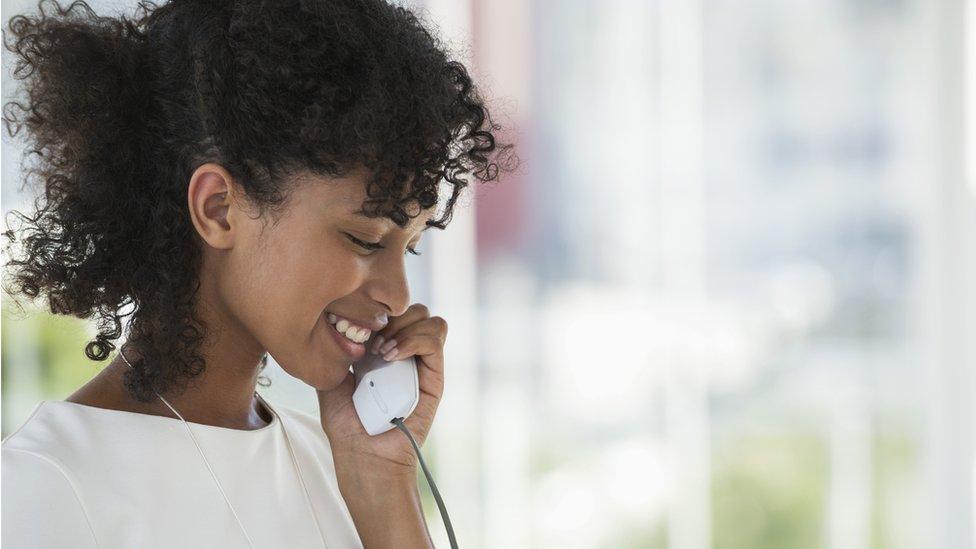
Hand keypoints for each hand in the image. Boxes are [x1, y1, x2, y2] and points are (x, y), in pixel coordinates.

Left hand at [316, 303, 446, 474]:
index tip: (352, 328)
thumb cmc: (348, 428)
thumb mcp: (330, 384)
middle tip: (370, 340)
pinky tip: (391, 357)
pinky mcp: (434, 378)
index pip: (391, 311)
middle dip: (391, 315)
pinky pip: (435, 340)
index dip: (374, 310)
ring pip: (429, 319)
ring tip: (382, 352)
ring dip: (404, 327)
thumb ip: (332, 355)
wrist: (366, 460)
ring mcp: (422, 366)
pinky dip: (413, 340)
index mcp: (383, 351)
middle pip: (412, 308)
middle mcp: (406, 355)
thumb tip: (325, 327)